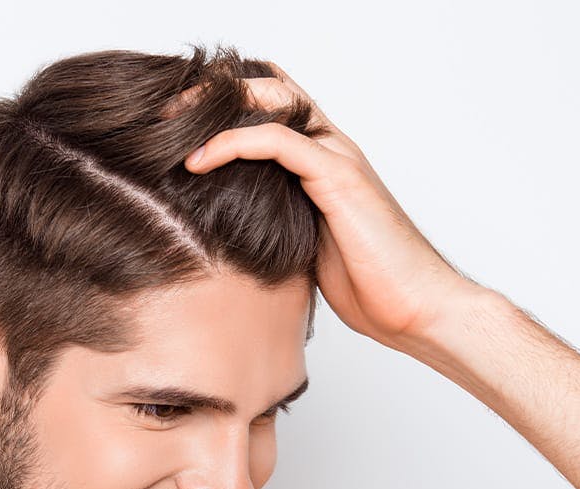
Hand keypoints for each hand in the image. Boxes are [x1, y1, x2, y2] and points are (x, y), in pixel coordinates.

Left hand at [165, 63, 479, 349]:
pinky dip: (233, 143)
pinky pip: (280, 141)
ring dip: (216, 105)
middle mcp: (331, 148)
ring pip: (274, 100)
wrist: (414, 308)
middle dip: (214, 91)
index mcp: (321, 161)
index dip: (226, 104)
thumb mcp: (301, 245)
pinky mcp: (339, 178)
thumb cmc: (366, 284)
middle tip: (165, 111)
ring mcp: (338, 157)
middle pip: (270, 89)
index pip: (272, 108)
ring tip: (168, 123)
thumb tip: (225, 227)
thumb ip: (274, 221)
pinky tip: (198, 161)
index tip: (175, 124)